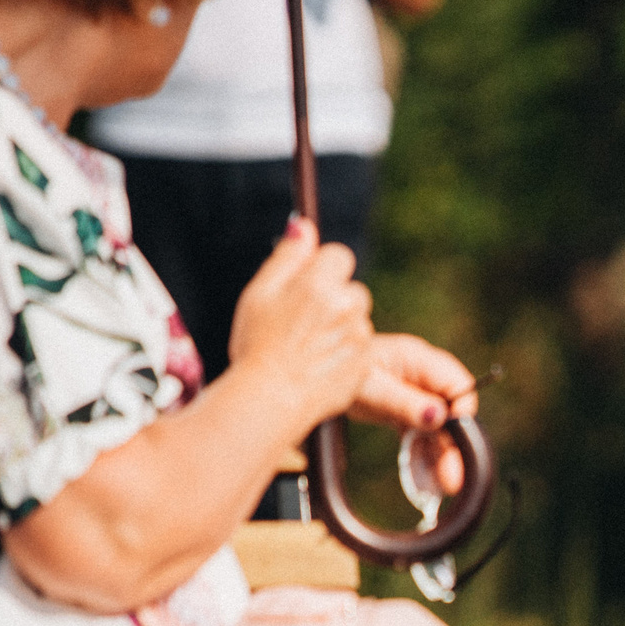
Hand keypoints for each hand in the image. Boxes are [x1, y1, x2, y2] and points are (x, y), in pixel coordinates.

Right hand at [227, 221, 374, 423]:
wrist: (271, 400)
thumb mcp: (259, 294)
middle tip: (301, 324)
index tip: (305, 289)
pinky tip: (320, 365)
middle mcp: (346, 305)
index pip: (339, 255)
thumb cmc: (257, 345)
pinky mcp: (367, 362)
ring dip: (341, 327)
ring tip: (308, 348)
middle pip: (351, 288)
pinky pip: (362, 347)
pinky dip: (347, 353)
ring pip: (357, 319)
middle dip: (333, 299)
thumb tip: (304, 226)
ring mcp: (360, 335)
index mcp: (319, 283)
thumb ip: (287, 258)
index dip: (321, 271)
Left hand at [352, 333, 478, 496]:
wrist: (309, 375)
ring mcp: (413, 396)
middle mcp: (421, 378)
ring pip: (437, 429)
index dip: (463, 412)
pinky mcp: (403, 412)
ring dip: (440, 458)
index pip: (457, 384)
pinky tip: (424, 483)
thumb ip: (404, 402)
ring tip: (440, 489)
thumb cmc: (338, 371)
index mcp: (417, 359)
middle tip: (452, 480)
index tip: (460, 442)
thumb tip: (440, 417)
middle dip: (453, 446)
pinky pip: (419, 437)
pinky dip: (421, 458)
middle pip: (450, 413)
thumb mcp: (369, 388)